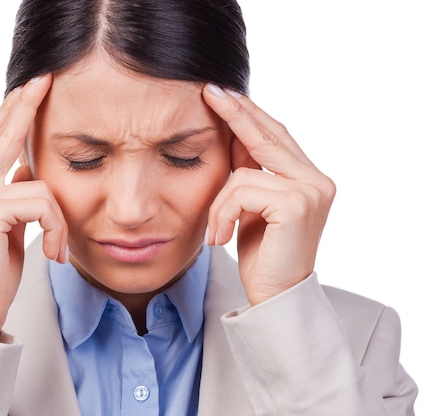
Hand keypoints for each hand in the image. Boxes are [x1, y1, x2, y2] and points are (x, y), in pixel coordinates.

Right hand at [0, 75, 68, 339]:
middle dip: (24, 107)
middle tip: (44, 81)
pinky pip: (42, 202)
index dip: (11, 113)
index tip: (30, 89)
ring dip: (58, 218)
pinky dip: (55, 228)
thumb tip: (28, 168)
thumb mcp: (8, 227)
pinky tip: (52, 253)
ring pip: (38, 181)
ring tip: (56, 247)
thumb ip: (14, 193)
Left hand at [202, 85, 335, 305]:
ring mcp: (310, 191)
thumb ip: (250, 172)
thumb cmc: (262, 255)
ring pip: (242, 172)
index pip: (276, 136)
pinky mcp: (295, 205)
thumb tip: (231, 133)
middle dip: (235, 114)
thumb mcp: (252, 208)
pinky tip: (221, 238)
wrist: (274, 297)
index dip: (249, 113)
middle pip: (268, 136)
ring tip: (216, 232)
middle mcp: (317, 180)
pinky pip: (240, 191)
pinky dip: (222, 213)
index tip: (222, 93)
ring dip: (218, 204)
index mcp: (309, 179)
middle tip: (209, 92)